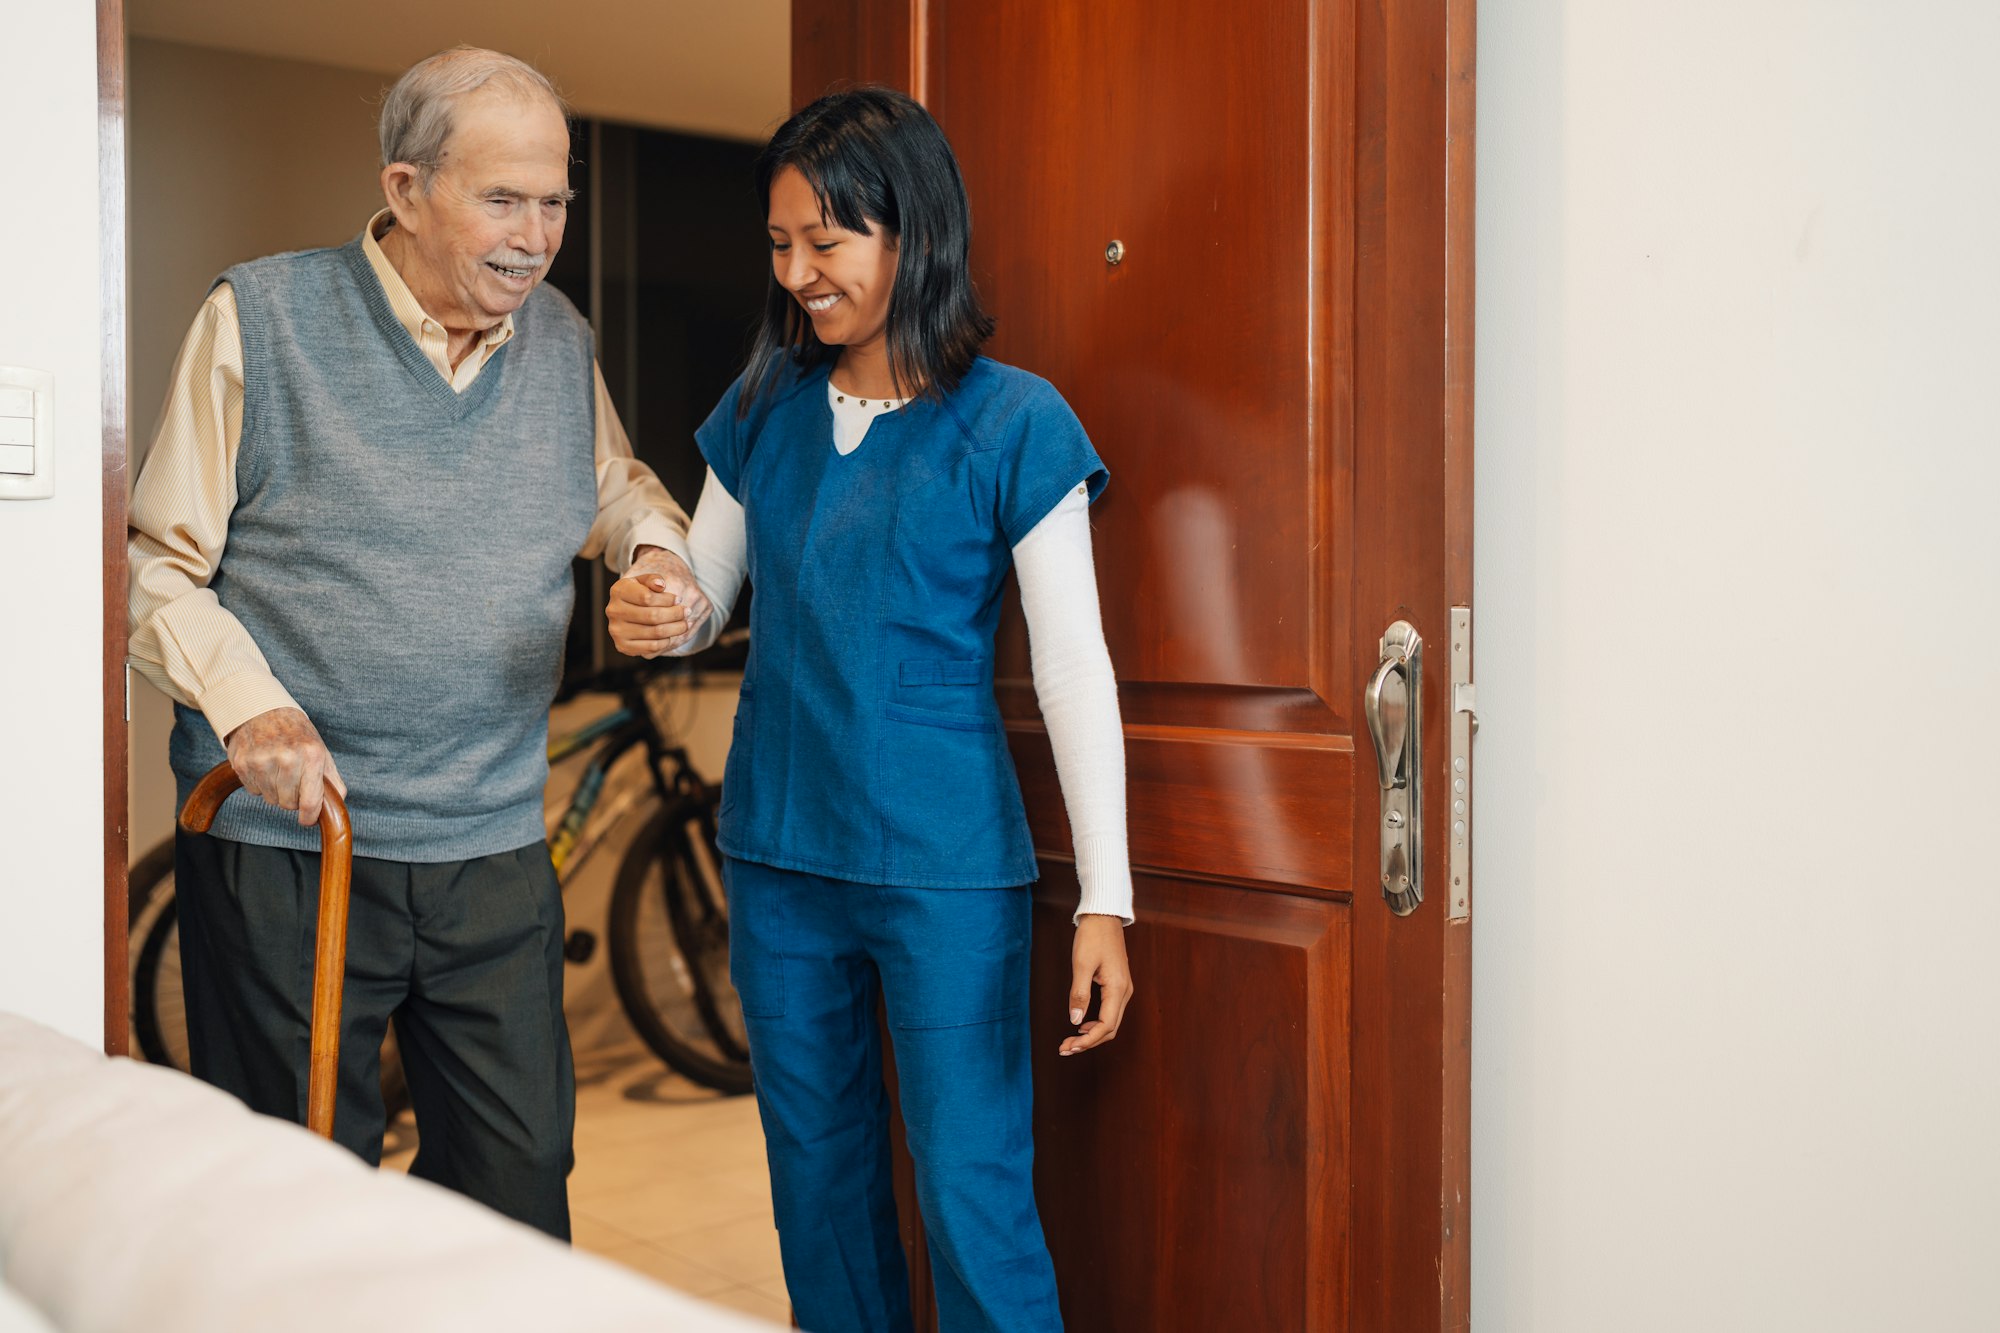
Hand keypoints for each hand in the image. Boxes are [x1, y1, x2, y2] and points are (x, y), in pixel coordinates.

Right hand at [224, 706, 346, 826]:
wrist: (262, 710)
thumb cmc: (297, 734)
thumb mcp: (321, 751)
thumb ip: (331, 780)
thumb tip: (335, 807)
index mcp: (312, 756)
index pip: (310, 802)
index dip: (309, 817)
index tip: (306, 819)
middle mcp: (287, 758)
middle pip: (288, 804)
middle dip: (292, 798)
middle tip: (292, 780)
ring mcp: (262, 761)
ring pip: (271, 800)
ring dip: (275, 791)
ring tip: (277, 770)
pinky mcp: (242, 764)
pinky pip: (253, 791)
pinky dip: (259, 784)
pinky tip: (263, 766)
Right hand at [606, 546, 710, 657]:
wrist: (627, 611)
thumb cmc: (640, 593)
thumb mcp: (645, 581)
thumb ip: (653, 579)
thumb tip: (660, 585)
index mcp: (619, 591)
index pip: (647, 597)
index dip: (668, 600)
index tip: (679, 599)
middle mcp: (614, 611)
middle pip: (653, 616)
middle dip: (675, 614)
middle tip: (688, 612)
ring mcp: (617, 630)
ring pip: (655, 632)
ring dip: (676, 628)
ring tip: (686, 624)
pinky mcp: (623, 646)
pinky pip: (652, 647)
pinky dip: (666, 641)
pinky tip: (672, 635)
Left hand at [1060, 914, 1133, 1055]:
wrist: (1103, 915)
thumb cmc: (1092, 936)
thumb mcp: (1082, 965)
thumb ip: (1079, 994)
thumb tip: (1075, 1021)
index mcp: (1118, 989)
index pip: (1106, 1026)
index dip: (1087, 1041)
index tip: (1068, 1046)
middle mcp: (1124, 992)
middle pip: (1110, 1029)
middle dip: (1088, 1042)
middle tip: (1065, 1048)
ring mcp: (1122, 989)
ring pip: (1110, 1022)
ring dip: (1092, 1034)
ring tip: (1071, 1040)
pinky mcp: (1117, 985)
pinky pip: (1110, 1012)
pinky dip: (1096, 1023)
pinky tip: (1081, 1025)